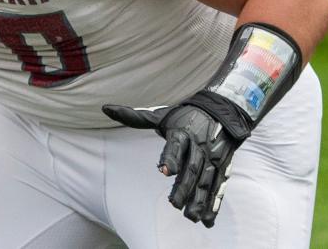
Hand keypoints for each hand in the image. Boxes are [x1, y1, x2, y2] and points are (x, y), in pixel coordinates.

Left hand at [102, 99, 245, 227]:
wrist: (220, 112)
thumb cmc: (183, 115)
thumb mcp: (160, 114)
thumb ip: (135, 117)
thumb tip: (105, 108)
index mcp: (181, 132)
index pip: (176, 145)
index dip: (171, 157)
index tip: (165, 171)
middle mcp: (199, 145)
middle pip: (192, 168)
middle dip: (184, 187)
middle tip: (174, 205)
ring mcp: (212, 157)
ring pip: (206, 180)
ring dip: (200, 200)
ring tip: (191, 217)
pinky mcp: (222, 167)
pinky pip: (218, 186)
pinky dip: (214, 204)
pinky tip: (207, 220)